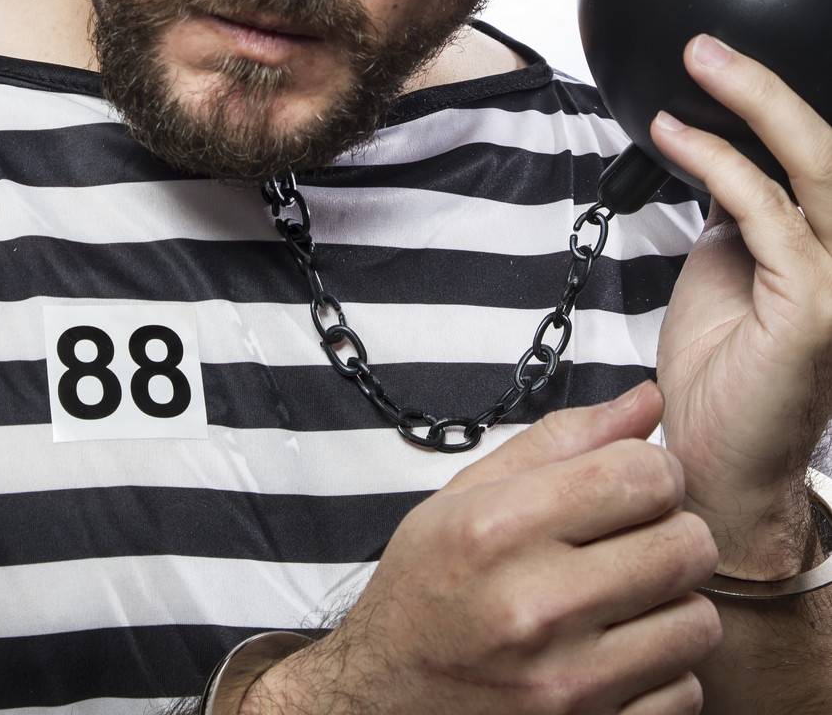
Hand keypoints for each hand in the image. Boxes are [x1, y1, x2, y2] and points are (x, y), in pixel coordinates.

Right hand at [242, 384, 721, 714]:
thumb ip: (564, 440)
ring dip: (675, 603)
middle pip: (686, 545)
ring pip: (698, 621)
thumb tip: (649, 398)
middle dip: (675, 529)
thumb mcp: (468, 493)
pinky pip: (685, 692)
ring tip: (631, 595)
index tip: (635, 481)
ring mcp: (568, 685)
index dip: (654, 469)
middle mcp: (536, 606)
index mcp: (501, 528)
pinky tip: (621, 652)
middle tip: (641, 535)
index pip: (643, 476)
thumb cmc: (427, 586)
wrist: (383, 698)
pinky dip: (665, 671)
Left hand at [651, 33, 831, 575]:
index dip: (784, 104)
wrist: (714, 458)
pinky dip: (716, 163)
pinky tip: (674, 137)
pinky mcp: (818, 306)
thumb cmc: (724, 368)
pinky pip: (765, 212)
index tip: (727, 61)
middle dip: (768, 86)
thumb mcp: (734, 261)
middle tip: (705, 47)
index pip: (826, 160)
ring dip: (752, 105)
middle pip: (831, 149)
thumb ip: (744, 205)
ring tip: (697, 65)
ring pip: (815, 166)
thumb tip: (723, 145)